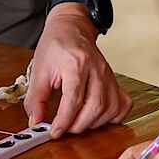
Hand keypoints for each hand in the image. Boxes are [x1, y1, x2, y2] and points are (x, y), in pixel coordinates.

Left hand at [25, 4, 131, 135]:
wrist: (71, 27)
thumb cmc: (55, 45)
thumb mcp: (39, 70)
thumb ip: (36, 98)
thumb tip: (35, 122)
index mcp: (76, 63)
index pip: (73, 98)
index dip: (64, 120)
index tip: (54, 132)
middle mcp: (96, 68)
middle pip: (95, 106)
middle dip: (78, 125)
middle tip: (64, 128)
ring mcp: (108, 74)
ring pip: (110, 108)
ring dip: (93, 123)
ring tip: (77, 122)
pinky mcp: (114, 80)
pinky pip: (122, 104)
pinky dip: (113, 116)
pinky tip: (98, 116)